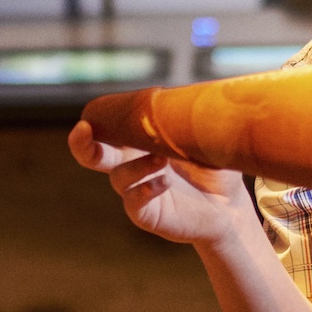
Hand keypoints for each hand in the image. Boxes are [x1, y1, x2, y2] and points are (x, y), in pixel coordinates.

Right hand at [69, 119, 251, 244]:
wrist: (230, 208)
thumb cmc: (214, 171)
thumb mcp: (203, 140)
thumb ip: (188, 122)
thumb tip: (187, 96)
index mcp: (139, 146)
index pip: (108, 132)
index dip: (94, 122)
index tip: (90, 114)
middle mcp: (131, 167)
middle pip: (92, 156)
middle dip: (81, 143)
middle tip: (83, 128)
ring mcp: (137, 192)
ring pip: (117, 177)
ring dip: (136, 165)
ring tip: (162, 159)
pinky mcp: (148, 215)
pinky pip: (133, 203)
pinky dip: (145, 190)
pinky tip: (165, 183)